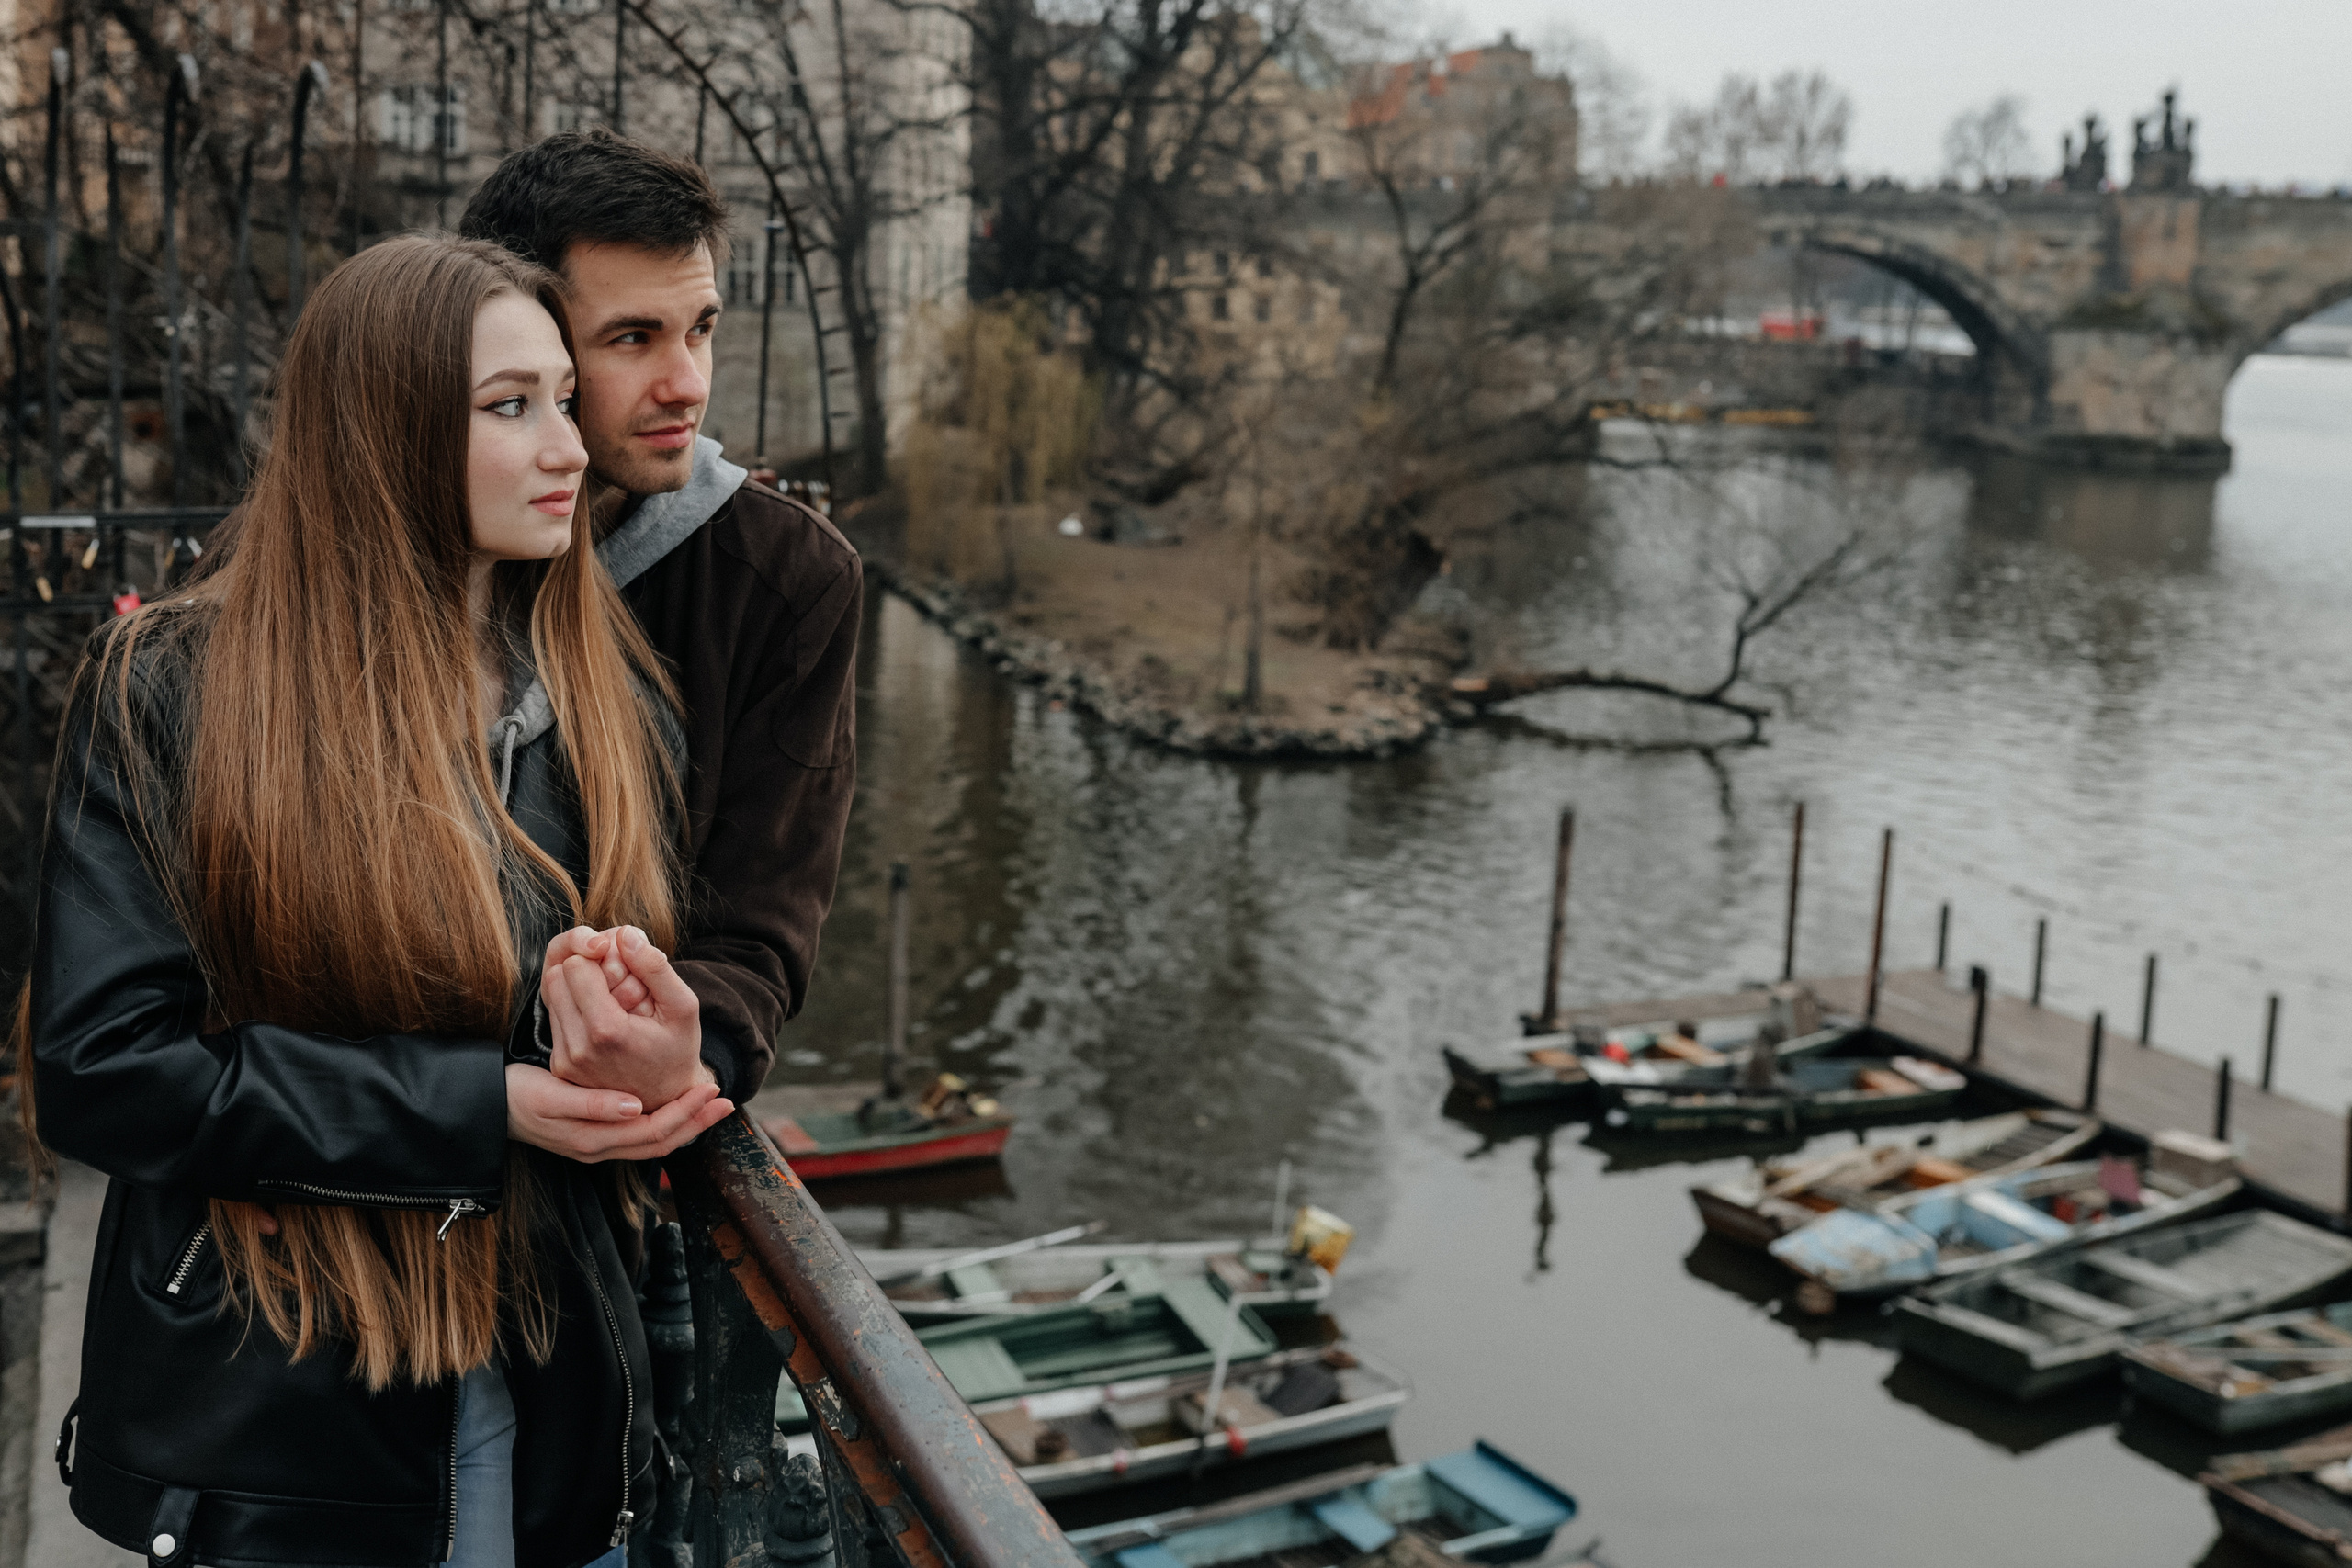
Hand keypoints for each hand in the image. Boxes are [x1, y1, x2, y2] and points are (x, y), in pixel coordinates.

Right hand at [505, 1062, 732, 1161]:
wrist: (485, 1107)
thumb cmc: (516, 1096)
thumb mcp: (551, 1097)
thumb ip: (592, 1105)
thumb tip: (634, 1108)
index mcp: (595, 1139)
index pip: (655, 1132)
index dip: (687, 1114)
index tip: (712, 1091)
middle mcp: (601, 1148)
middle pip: (661, 1142)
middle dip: (696, 1123)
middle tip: (725, 1100)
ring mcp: (597, 1145)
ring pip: (652, 1141)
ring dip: (683, 1124)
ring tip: (708, 1103)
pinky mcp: (592, 1134)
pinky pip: (637, 1134)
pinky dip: (662, 1121)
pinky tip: (671, 1104)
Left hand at [541, 925, 708, 1109]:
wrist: (666, 1099)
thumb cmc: (678, 1049)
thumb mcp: (684, 1007)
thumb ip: (656, 968)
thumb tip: (624, 935)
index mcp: (607, 1031)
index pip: (576, 965)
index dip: (599, 957)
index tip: (623, 968)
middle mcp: (578, 1049)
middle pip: (557, 977)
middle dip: (583, 970)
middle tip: (614, 981)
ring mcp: (565, 1061)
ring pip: (552, 996)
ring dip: (576, 990)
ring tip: (610, 1002)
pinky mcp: (560, 1067)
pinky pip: (556, 1019)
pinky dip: (574, 1011)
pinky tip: (602, 1021)